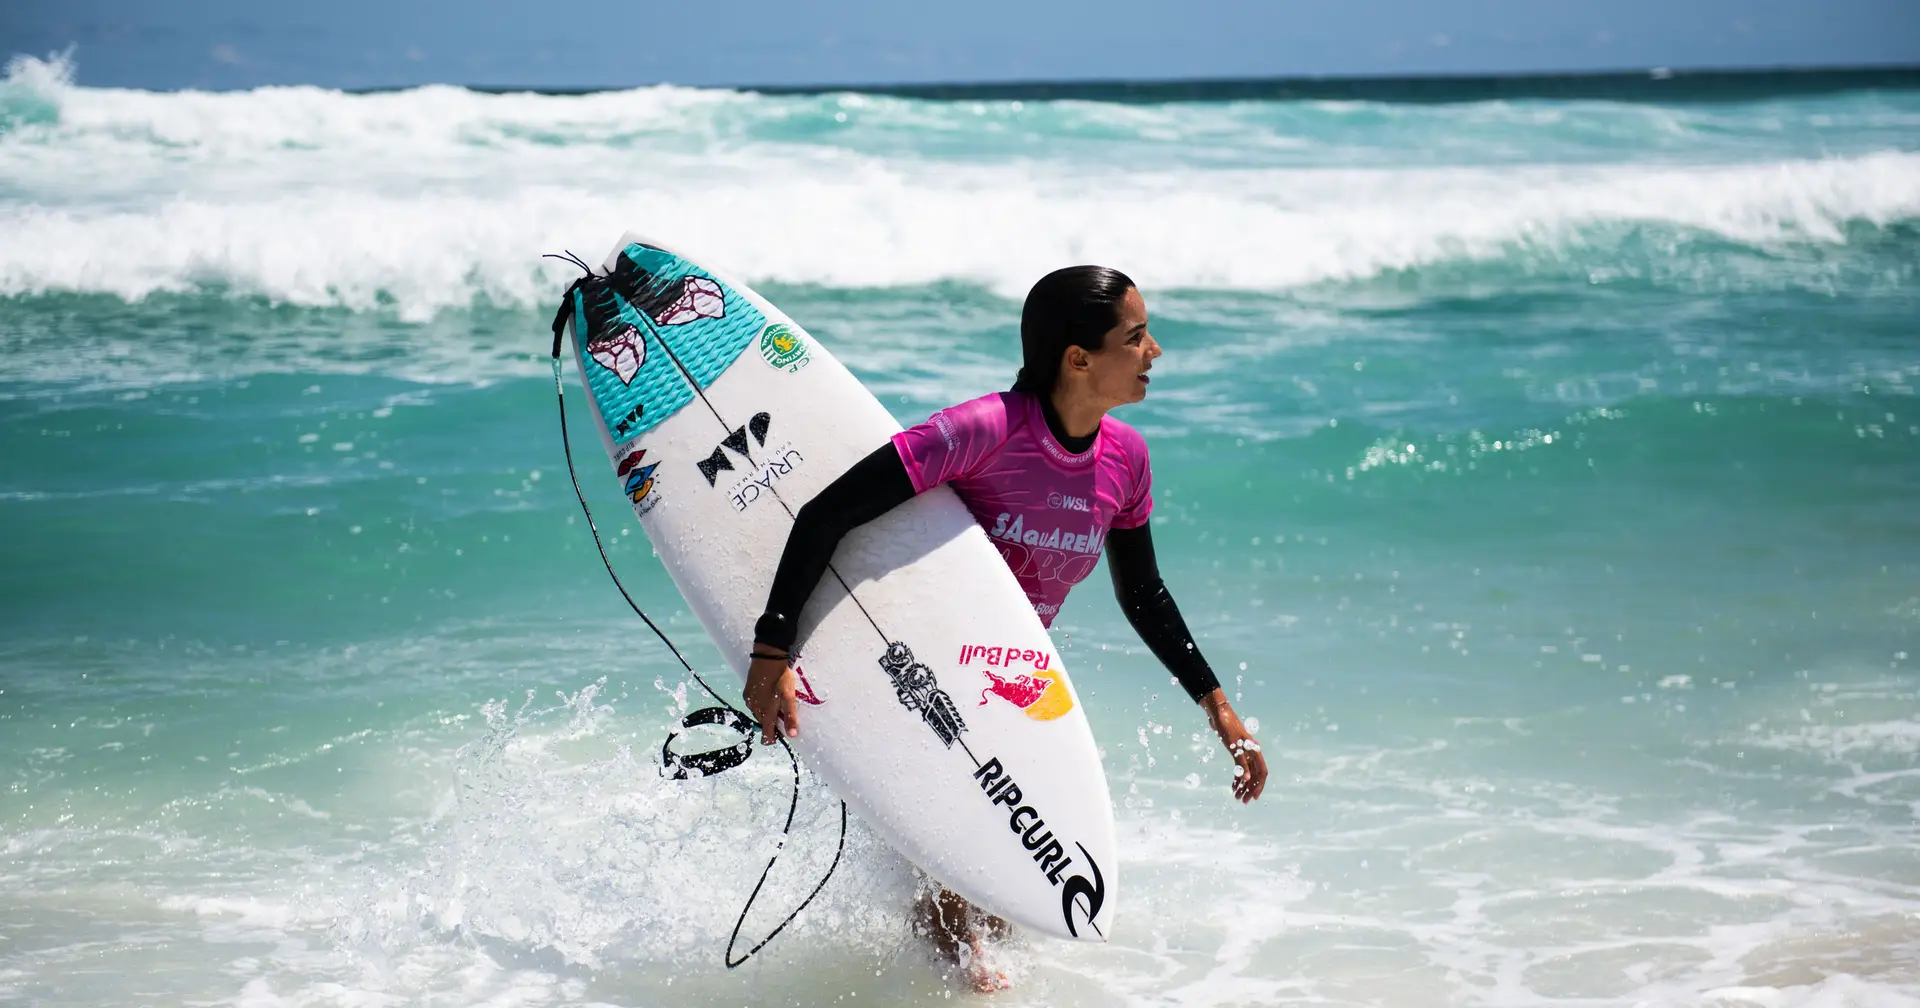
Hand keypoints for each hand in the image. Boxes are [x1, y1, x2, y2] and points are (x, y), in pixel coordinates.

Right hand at [745, 650, 799, 743]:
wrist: (767, 659)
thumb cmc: (781, 679)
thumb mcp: (789, 697)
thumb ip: (790, 717)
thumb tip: (792, 735)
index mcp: (766, 713)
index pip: (767, 735)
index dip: (773, 738)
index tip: (780, 735)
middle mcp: (755, 709)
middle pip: (763, 724)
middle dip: (771, 723)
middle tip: (782, 715)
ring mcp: (749, 700)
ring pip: (758, 713)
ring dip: (765, 713)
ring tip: (775, 703)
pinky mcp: (746, 691)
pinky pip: (753, 704)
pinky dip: (760, 704)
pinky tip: (766, 695)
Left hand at [1201, 688, 1266, 802]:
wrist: (1218, 714)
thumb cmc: (1227, 727)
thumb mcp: (1234, 746)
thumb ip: (1241, 763)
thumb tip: (1247, 780)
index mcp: (1255, 751)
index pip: (1261, 772)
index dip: (1259, 786)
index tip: (1253, 798)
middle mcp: (1252, 753)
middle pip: (1254, 775)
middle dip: (1249, 789)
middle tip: (1242, 801)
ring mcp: (1244, 753)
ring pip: (1247, 774)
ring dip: (1242, 786)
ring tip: (1236, 797)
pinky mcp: (1236, 752)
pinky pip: (1240, 769)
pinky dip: (1237, 778)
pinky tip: (1232, 786)